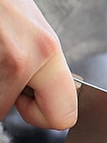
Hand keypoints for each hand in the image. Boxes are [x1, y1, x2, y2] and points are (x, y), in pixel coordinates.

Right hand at [0, 0, 77, 128]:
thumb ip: (44, 64)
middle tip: (1, 68)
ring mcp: (1, 61)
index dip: (43, 116)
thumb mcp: (32, 26)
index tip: (26, 100)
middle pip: (16, 115)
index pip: (64, 116)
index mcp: (47, 50)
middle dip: (8, 103)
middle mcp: (25, 57)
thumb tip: (50, 102)